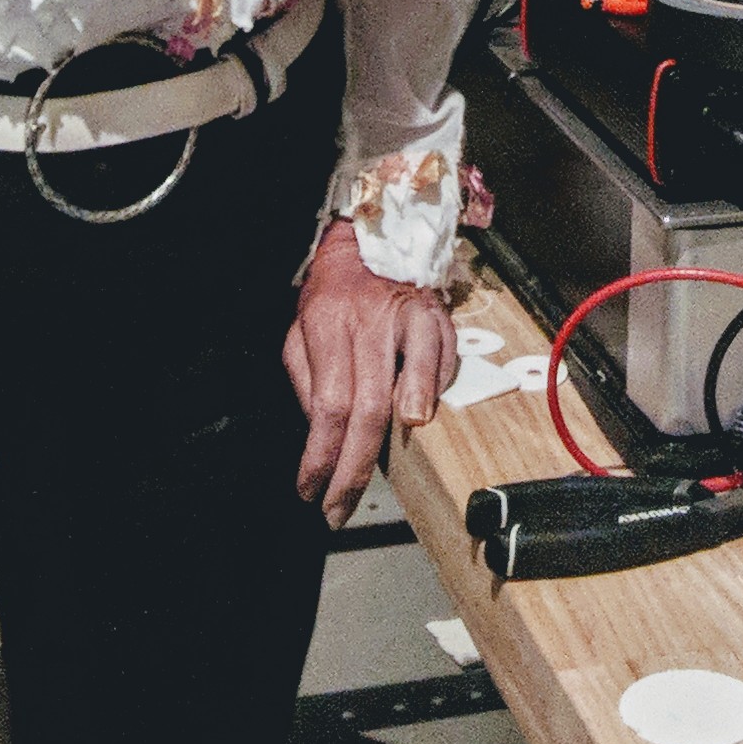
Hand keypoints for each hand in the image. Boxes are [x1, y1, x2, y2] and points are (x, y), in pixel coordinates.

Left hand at [284, 219, 457, 527]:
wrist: (372, 235)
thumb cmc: (333, 294)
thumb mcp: (299, 330)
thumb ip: (305, 379)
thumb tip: (318, 432)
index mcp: (329, 326)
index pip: (328, 406)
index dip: (320, 457)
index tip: (310, 491)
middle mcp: (371, 323)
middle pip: (367, 409)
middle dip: (354, 470)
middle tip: (339, 507)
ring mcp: (410, 319)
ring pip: (412, 385)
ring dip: (403, 434)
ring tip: (388, 470)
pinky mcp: (439, 317)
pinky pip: (443, 365)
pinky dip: (434, 396)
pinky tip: (420, 421)